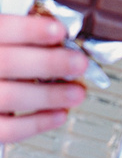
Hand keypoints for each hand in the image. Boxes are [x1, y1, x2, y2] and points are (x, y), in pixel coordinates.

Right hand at [0, 14, 87, 142]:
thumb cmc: (0, 53)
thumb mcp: (0, 35)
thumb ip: (19, 35)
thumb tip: (59, 36)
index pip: (3, 28)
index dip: (31, 30)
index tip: (60, 31)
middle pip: (10, 63)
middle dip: (50, 63)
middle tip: (79, 63)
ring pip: (11, 97)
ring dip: (49, 95)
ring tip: (77, 92)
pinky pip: (6, 129)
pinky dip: (35, 124)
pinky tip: (58, 114)